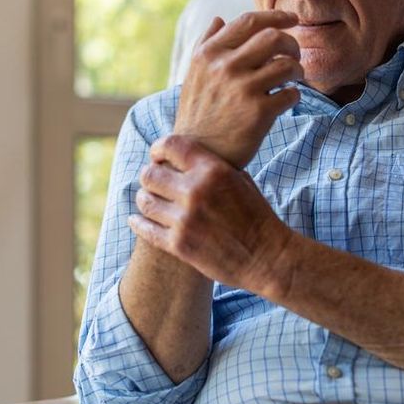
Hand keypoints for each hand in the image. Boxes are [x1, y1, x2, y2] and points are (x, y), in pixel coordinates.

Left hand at [129, 135, 296, 295]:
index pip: (171, 146)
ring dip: (144, 199)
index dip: (159, 149)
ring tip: (148, 200)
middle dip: (149, 176)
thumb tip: (188, 156)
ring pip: (145, 201)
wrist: (267, 257)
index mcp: (213, 170)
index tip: (157, 156)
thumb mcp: (241, 180)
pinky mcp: (178, 245)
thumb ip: (213, 167)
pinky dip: (138, 222)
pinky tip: (137, 220)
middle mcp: (195, 191)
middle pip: (151, 174)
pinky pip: (146, 229)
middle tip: (152, 182)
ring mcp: (185, 219)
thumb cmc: (257, 216)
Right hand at [174, 11, 303, 168]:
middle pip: (273, 37)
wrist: (198, 154)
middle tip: (294, 55)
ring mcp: (243, 89)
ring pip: (287, 65)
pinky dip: (295, 95)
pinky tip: (287, 100)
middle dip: (291, 43)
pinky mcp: (259, 112)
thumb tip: (219, 18)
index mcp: (209, 53)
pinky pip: (291, 93)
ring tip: (293, 78)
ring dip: (297, 70)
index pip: (249, 21)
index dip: (276, 16)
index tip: (292, 19)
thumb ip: (205, 43)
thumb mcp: (193, 74)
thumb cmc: (199, 113)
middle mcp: (225, 67)